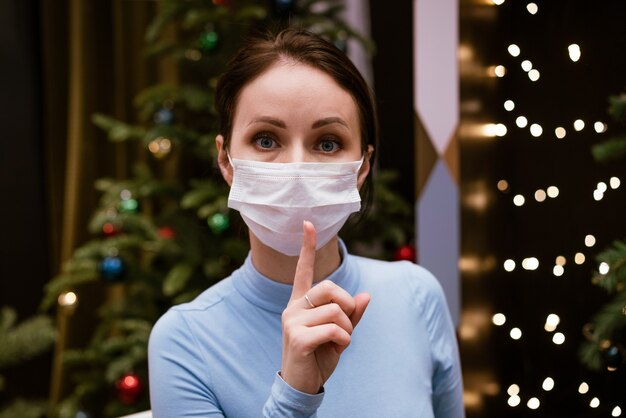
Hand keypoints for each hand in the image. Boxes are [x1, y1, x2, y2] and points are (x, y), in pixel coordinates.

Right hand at [280, 221, 369, 393]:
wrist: (302, 385)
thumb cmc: (319, 356)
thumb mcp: (340, 333)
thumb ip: (352, 314)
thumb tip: (367, 295)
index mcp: (301, 302)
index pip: (304, 270)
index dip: (307, 247)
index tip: (308, 223)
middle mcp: (293, 307)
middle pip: (330, 288)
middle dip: (347, 305)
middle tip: (345, 326)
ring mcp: (292, 321)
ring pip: (336, 310)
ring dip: (348, 328)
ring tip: (340, 341)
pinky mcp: (297, 337)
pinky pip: (334, 329)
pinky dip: (344, 340)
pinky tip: (337, 349)